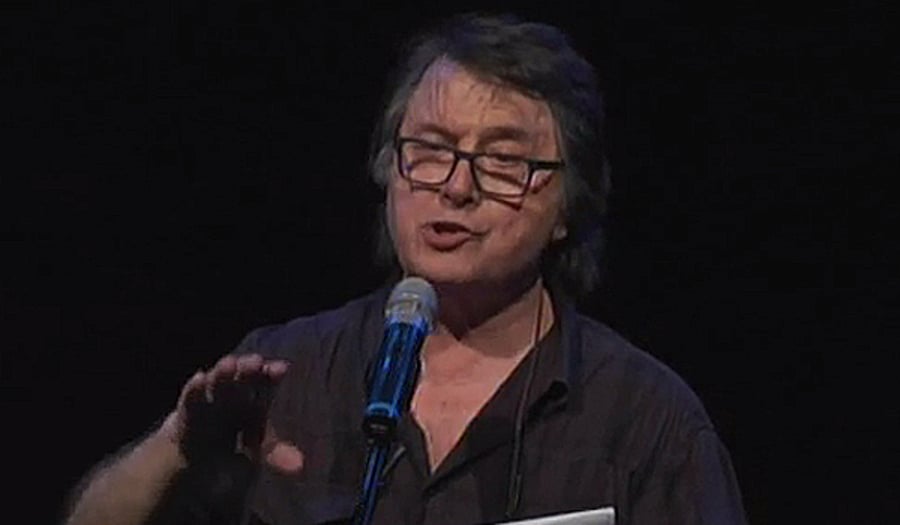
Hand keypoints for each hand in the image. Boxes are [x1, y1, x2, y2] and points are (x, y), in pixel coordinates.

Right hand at [158, 353, 303, 473]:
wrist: (199, 455)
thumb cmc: (237, 443)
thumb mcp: (259, 449)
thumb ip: (276, 454)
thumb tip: (298, 467)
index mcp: (257, 400)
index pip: (266, 384)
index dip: (272, 376)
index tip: (280, 368)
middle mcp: (235, 393)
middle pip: (243, 379)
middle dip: (249, 371)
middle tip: (255, 361)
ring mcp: (211, 399)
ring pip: (217, 383)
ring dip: (223, 374)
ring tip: (229, 364)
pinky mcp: (189, 411)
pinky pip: (192, 399)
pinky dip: (195, 389)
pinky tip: (198, 378)